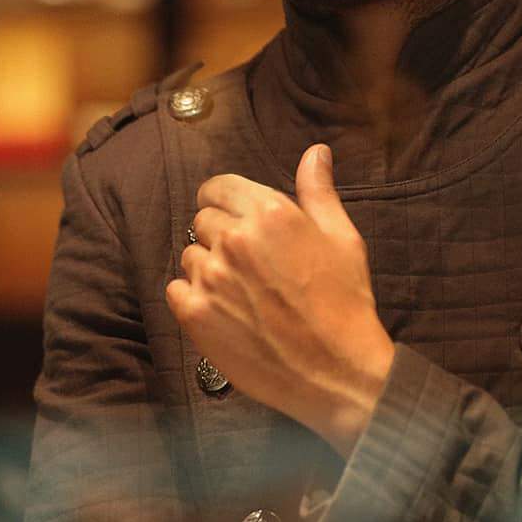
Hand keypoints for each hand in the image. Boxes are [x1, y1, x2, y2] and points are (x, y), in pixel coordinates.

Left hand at [166, 144, 394, 457]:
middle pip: (203, 220)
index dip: (224, 198)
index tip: (232, 213)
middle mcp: (236, 239)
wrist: (338, 370)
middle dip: (222, 234)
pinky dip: (193, 297)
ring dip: (209, 267)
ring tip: (242, 290)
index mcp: (271, 213)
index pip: (218, 187)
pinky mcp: (195, 315)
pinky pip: (176, 289)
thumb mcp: (342, 236)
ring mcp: (212, 278)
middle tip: (251, 262)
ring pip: (190, 255)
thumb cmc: (345, 301)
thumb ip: (318, 190)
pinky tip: (225, 309)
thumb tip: (316, 151)